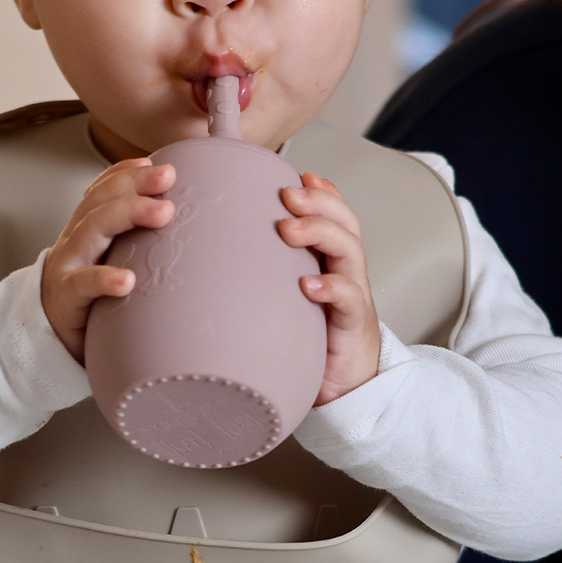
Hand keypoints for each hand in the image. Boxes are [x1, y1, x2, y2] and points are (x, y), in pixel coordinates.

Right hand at [41, 159, 175, 363]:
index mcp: (89, 226)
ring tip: (163, 213)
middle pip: (101, 200)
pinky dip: (104, 279)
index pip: (105, 189)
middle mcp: (77, 238)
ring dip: (128, 214)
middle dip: (135, 183)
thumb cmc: (92, 296)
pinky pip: (82, 284)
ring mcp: (68, 264)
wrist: (49, 338)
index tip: (161, 165)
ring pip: (92, 228)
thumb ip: (137, 241)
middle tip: (169, 177)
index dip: (129, 172)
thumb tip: (188, 226)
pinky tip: (127, 281)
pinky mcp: (65, 297)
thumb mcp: (112, 260)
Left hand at [278, 172, 379, 405]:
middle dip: (319, 202)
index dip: (323, 191)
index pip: (334, 214)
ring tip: (290, 229)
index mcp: (329, 260)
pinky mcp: (351, 326)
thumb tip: (210, 251)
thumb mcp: (285, 296)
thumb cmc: (310, 338)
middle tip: (288, 195)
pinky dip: (330, 287)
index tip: (297, 174)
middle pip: (345, 223)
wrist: (344, 388)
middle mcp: (344, 271)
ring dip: (321, 233)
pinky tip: (308, 285)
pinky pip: (348, 300)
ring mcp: (351, 296)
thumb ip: (264, 271)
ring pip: (349, 251)